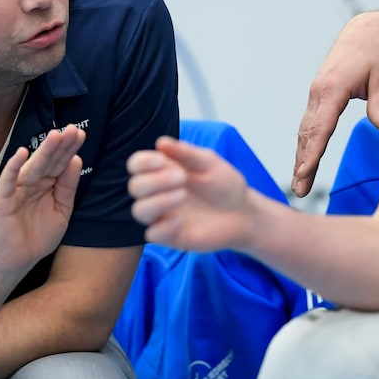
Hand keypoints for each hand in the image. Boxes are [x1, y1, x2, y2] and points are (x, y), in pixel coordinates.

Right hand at [0, 126, 85, 272]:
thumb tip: (76, 160)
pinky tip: (21, 154)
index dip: (69, 149)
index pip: (60, 163)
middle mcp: (32, 183)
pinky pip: (7, 182)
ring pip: (31, 168)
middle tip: (72, 129)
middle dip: (60, 145)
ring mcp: (16, 190)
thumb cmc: (38, 236)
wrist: (16, 260)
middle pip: (48, 161)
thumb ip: (68, 187)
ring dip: (43, 151)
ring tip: (55, 135)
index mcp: (46, 184)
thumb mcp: (62, 210)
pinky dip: (13, 168)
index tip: (80, 134)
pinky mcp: (2, 201)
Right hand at [127, 136, 253, 251]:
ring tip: (182, 195)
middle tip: (182, 177)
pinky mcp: (171, 236)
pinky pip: (153, 234)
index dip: (142, 162)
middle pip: (135, 187)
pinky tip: (181, 221)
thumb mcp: (210, 162)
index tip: (161, 160)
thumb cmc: (224, 184)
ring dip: (157, 201)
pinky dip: (163, 227)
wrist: (243, 212)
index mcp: (163, 171)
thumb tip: (161, 142)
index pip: (136, 165)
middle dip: (154, 181)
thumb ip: (187, 153)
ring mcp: (162, 215)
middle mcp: (158, 193)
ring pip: (139, 211)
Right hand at [293, 11, 378, 196]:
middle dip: (302, 163)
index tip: (304, 174)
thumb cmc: (378, 54)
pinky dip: (305, 146)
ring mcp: (316, 95)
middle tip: (299, 191)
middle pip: (307, 134)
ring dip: (301, 158)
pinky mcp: (318, 98)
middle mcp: (318, 93)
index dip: (312, 153)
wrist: (366, 31)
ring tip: (299, 185)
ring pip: (305, 132)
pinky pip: (309, 126)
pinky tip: (304, 163)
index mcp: (332, 89)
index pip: (320, 127)